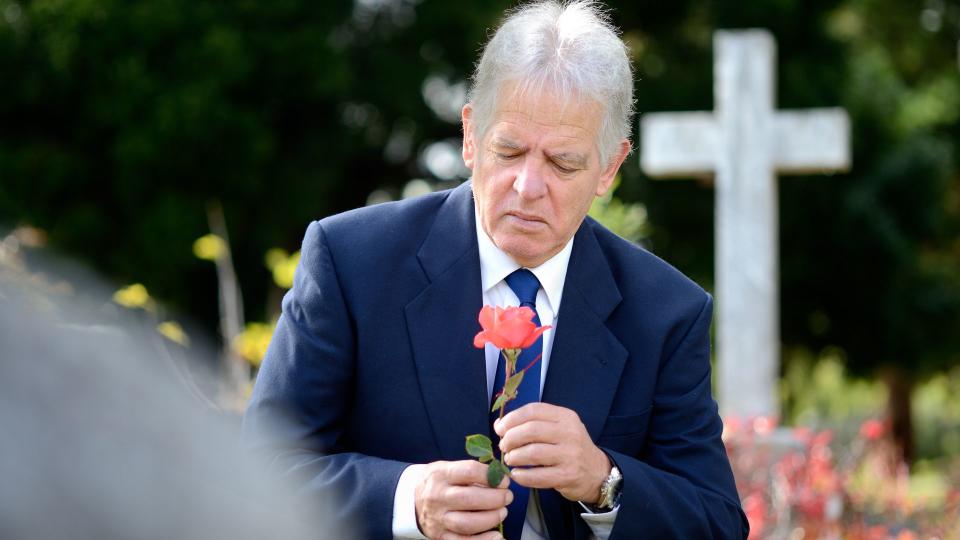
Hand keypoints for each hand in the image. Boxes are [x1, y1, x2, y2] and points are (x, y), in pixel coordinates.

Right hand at [414, 460, 512, 539]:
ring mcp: (438, 519)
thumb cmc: (439, 482)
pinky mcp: (440, 536)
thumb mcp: (448, 468)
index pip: (469, 472)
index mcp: (441, 475)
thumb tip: (501, 478)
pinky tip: (497, 535)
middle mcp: (437, 497)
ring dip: (491, 519)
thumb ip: (471, 472)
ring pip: (467, 523)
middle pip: (470, 499)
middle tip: (507, 497)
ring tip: (502, 512)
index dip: (492, 476)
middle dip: (495, 499)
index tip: (504, 481)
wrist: (413, 500)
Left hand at [494, 402, 610, 503]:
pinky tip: (516, 475)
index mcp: (565, 416)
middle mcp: (570, 433)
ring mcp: (571, 455)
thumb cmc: (569, 448)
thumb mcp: (558, 428)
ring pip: (532, 453)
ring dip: (514, 457)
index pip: (533, 411)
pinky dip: (522, 476)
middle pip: (531, 431)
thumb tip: (499, 425)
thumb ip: (531, 424)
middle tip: (503, 446)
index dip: (511, 419)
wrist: (597, 472)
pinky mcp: (568, 476)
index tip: (500, 429)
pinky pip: (538, 476)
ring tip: (509, 459)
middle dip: (510, 438)